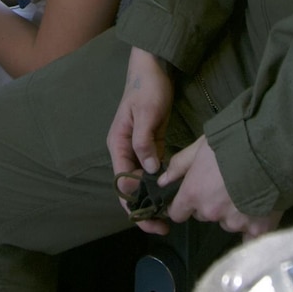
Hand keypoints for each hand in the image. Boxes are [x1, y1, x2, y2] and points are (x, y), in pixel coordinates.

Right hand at [108, 48, 175, 233]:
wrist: (154, 65)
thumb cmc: (147, 86)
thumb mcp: (146, 113)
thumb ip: (145, 142)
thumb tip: (149, 172)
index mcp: (117, 144)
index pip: (122, 183)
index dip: (134, 205)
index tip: (151, 220)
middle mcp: (125, 149)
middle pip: (130, 186)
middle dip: (143, 208)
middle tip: (164, 226)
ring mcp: (138, 147)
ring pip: (142, 181)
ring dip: (153, 198)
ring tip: (171, 216)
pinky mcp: (152, 142)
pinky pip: (153, 169)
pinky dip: (160, 183)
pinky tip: (174, 193)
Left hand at [158, 137, 281, 236]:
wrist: (270, 148)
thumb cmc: (232, 142)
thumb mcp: (200, 147)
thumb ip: (179, 165)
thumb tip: (161, 181)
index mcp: (193, 194)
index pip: (178, 212)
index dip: (183, 205)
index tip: (192, 197)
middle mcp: (211, 212)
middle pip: (205, 215)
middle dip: (211, 204)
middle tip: (226, 185)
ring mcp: (235, 222)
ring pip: (228, 222)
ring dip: (233, 213)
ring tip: (247, 191)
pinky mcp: (258, 228)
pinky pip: (250, 237)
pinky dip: (252, 228)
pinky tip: (258, 216)